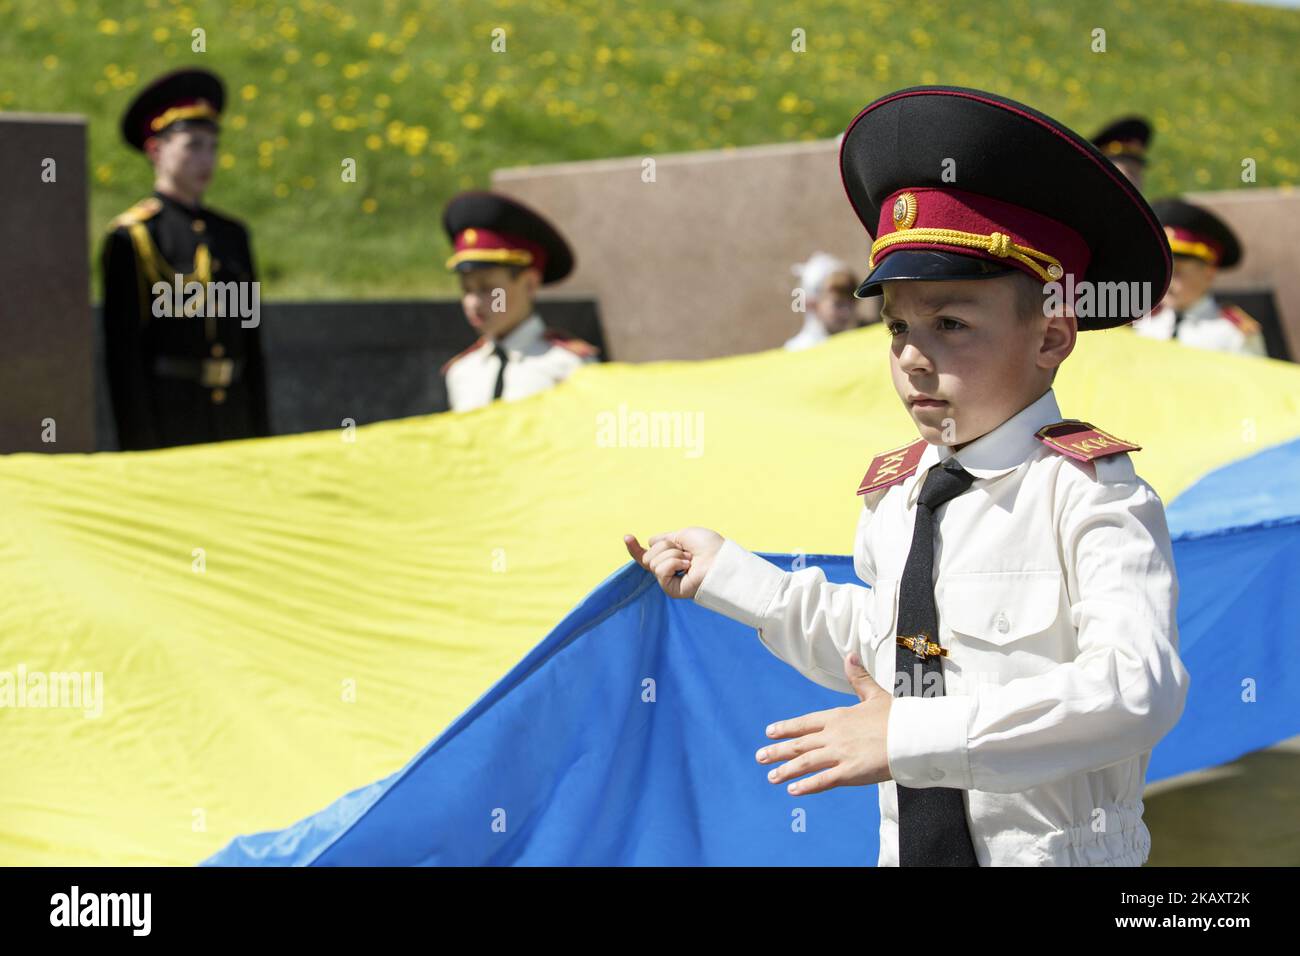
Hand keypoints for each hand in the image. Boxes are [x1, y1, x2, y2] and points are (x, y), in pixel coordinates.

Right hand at [623, 527, 722, 599]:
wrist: (720, 559)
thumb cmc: (709, 547)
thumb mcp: (683, 535)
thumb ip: (665, 539)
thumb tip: (650, 541)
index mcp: (671, 557)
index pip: (647, 555)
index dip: (634, 549)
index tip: (627, 537)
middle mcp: (669, 569)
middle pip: (647, 556)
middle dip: (665, 547)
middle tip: (685, 551)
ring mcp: (669, 579)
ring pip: (652, 562)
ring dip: (672, 555)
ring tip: (690, 560)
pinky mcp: (671, 589)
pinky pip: (659, 570)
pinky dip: (673, 563)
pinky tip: (687, 566)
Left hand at [755, 652, 893, 793]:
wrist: (912, 735)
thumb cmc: (897, 716)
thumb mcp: (875, 694)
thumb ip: (859, 678)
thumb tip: (850, 655)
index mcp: (838, 716)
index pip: (805, 723)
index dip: (787, 728)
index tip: (770, 732)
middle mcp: (834, 735)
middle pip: (800, 744)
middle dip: (778, 751)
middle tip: (760, 757)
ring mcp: (840, 754)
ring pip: (806, 763)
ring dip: (786, 770)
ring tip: (770, 776)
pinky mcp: (849, 772)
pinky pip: (823, 780)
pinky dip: (806, 786)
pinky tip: (792, 790)